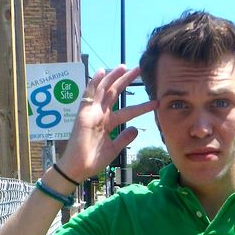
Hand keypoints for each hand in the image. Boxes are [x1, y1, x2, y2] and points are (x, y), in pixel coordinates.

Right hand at [57, 65, 157, 181]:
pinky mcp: (84, 112)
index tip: (156, 102)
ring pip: (104, 89)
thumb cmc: (93, 160)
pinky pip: (89, 94)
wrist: (78, 167)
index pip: (128, 110)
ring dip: (113, 77)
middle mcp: (100, 114)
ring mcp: (92, 112)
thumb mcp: (114, 149)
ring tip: (125, 67)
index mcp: (108, 123)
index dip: (142, 106)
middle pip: (115, 93)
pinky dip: (94, 82)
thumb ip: (124, 138)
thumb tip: (135, 129)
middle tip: (139, 69)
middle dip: (126, 81)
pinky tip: (102, 71)